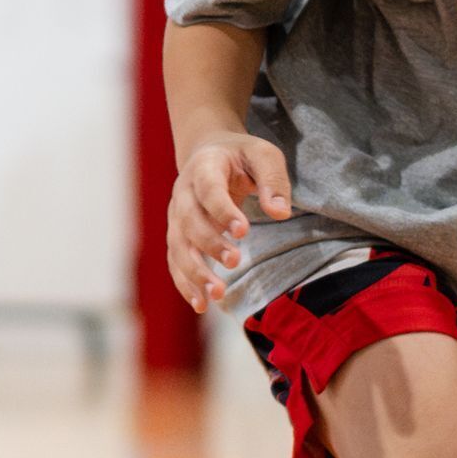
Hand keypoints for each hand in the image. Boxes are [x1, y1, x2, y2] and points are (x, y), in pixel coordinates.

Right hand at [167, 131, 291, 310]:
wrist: (209, 152)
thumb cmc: (241, 155)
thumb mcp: (264, 154)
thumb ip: (273, 180)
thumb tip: (280, 213)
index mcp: (204, 167)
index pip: (209, 191)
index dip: (222, 211)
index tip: (243, 232)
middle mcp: (183, 193)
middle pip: (189, 222)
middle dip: (210, 244)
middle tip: (234, 262)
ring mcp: (176, 216)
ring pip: (178, 247)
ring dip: (194, 272)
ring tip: (217, 295)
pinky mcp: (178, 236)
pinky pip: (176, 262)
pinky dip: (185, 284)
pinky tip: (201, 305)